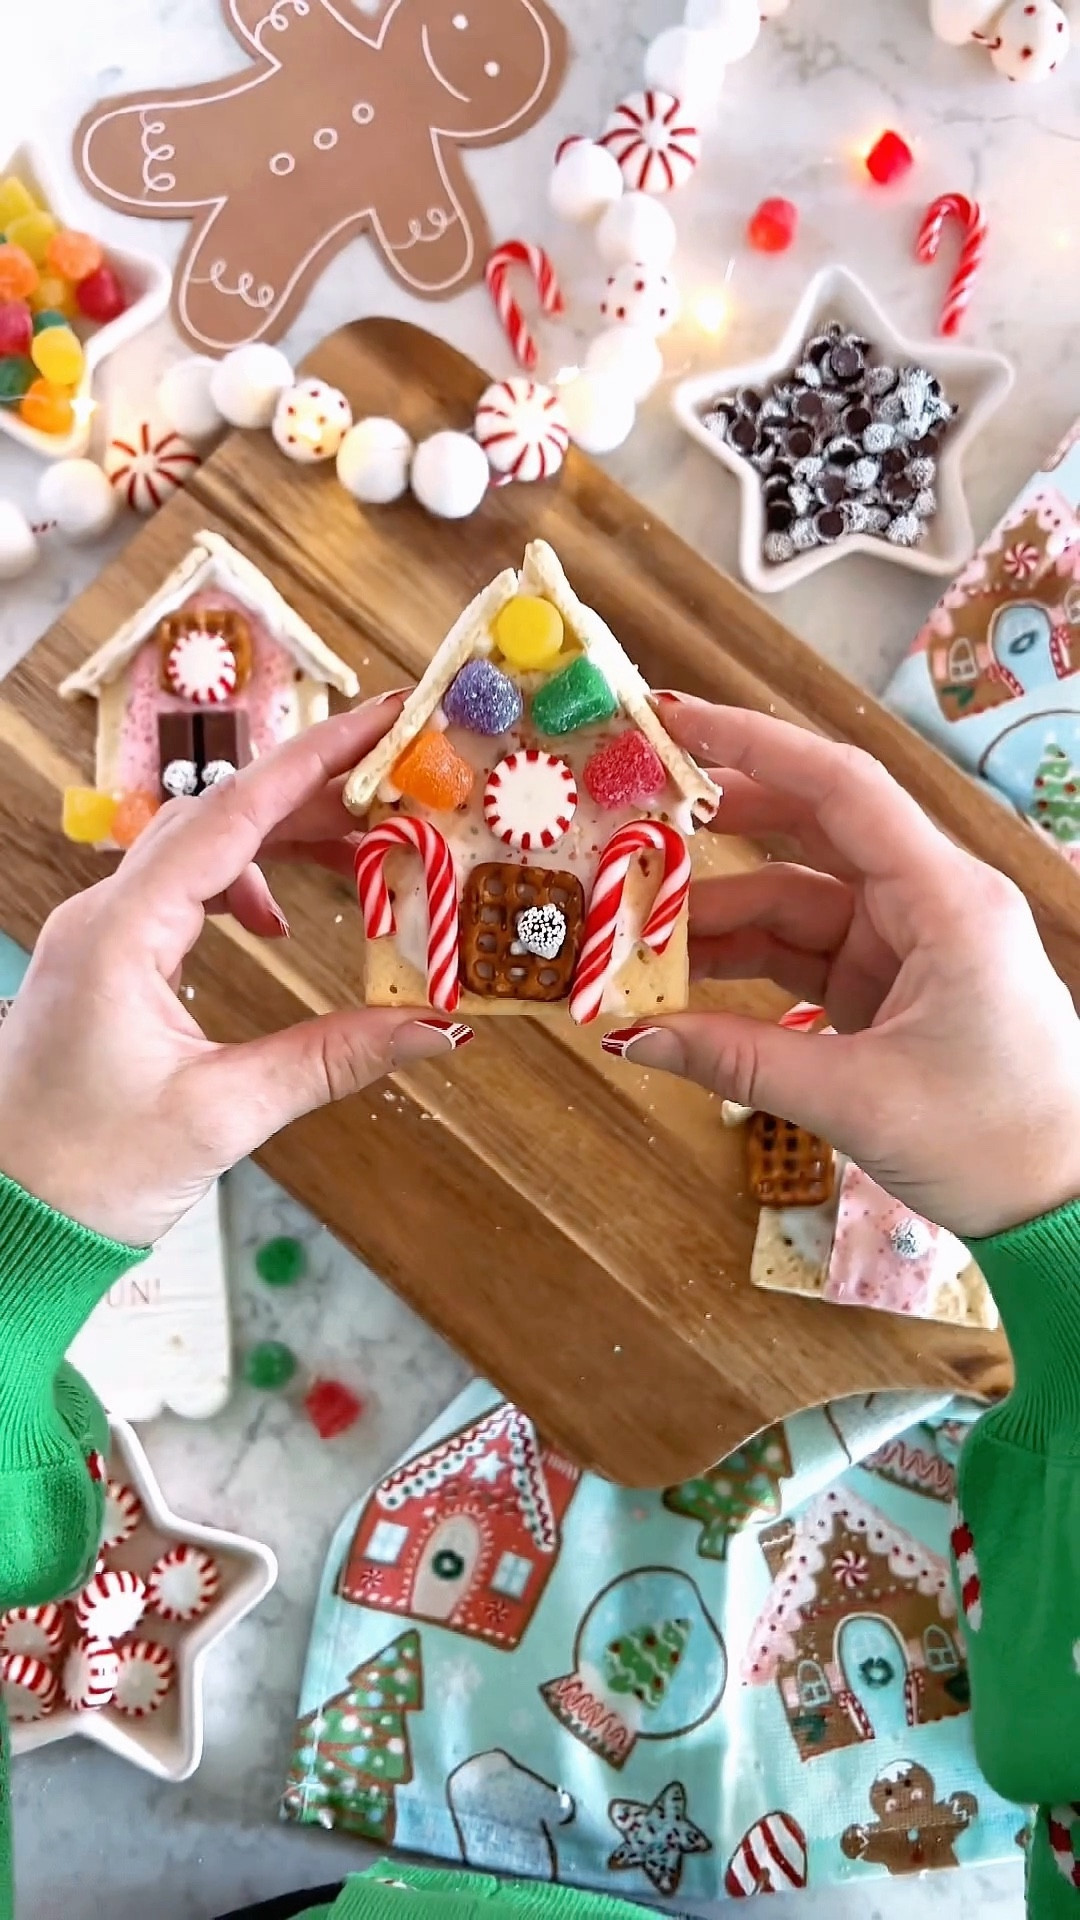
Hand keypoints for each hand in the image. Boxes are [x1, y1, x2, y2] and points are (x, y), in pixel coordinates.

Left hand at [0, 699, 469, 1247]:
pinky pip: (175, 890)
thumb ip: (332, 1059)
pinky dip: (237, 885)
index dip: (314, 761)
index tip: (383, 718)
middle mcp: (100, 916)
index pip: (232, 814)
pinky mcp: (98, 963)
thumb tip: (436, 1025)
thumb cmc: (88, 1174)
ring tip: (358, 858)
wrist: (0, 1222)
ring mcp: (94, 936)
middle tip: (398, 796)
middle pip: (216, 816)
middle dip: (311, 798)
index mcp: (122, 933)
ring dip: (276, 842)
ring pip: (195, 849)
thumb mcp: (223, 1115)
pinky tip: (275, 925)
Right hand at [603, 698, 1079, 1238]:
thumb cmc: (995, 1138)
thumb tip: (635, 1036)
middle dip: (721, 818)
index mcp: (947, 900)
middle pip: (813, 827)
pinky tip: (679, 974)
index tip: (676, 722)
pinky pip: (801, 950)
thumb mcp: (858, 1099)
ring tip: (633, 920)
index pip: (843, 789)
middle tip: (634, 809)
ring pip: (795, 897)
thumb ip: (739, 1060)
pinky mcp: (887, 984)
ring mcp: (906, 942)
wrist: (1059, 1199)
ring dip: (717, 909)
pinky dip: (741, 960)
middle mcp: (928, 902)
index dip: (756, 746)